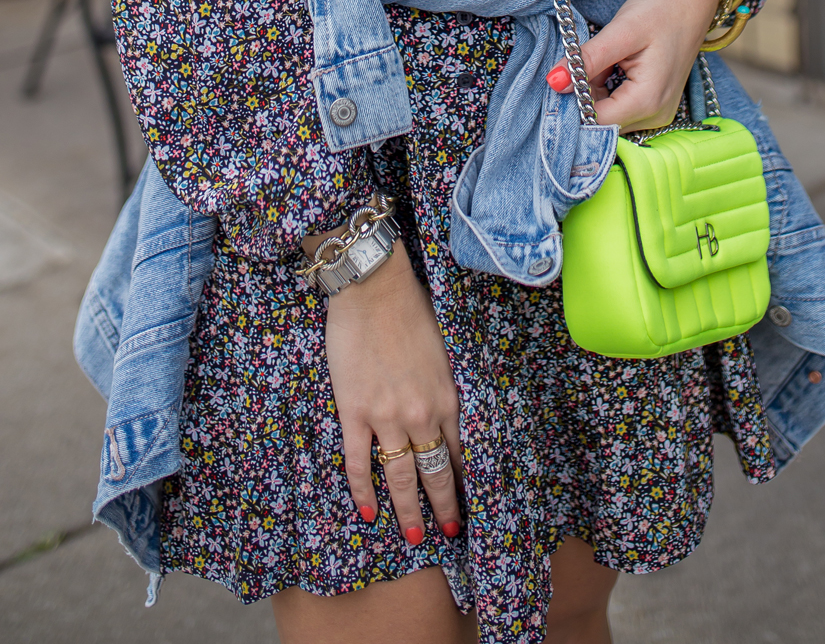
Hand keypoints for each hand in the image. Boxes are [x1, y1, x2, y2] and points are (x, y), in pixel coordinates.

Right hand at [320, 239, 463, 544]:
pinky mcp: (354, 412)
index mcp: (447, 397)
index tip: (469, 500)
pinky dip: (364, 491)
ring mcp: (386, 417)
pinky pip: (359, 462)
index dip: (464, 479)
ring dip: (409, 510)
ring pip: (401, 477)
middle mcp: (421, 414)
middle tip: (450, 532)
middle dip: (444, 506)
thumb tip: (444, 408)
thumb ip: (443, 385)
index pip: (459, 450)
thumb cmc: (409, 307)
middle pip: (435, 472)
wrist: (373, 287)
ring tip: (416, 537)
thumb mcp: (442, 349)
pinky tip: (369, 513)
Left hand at [574, 0, 723, 130]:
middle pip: (601, 121)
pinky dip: (605, 91)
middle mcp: (655, 116)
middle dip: (583, 96)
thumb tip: (554, 82)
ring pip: (608, 115)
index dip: (572, 104)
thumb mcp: (622, 31)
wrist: (691, 4)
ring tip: (602, 60)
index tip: (560, 78)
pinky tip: (610, 67)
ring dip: (593, 92)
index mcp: (647, 101)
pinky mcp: (654, 107)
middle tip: (580, 63)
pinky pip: (619, 108)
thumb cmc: (660, 12)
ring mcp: (656, 114)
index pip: (596, 121)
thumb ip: (588, 58)